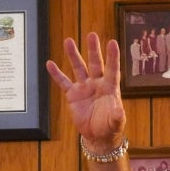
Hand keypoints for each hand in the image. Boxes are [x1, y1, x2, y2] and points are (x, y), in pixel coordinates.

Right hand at [45, 32, 126, 154]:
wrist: (97, 136)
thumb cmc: (110, 128)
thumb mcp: (115, 123)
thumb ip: (117, 117)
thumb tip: (119, 112)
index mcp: (110, 88)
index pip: (112, 70)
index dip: (112, 57)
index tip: (112, 42)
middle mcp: (97, 84)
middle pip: (95, 64)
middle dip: (93, 50)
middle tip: (92, 35)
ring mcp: (84, 88)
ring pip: (78, 68)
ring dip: (74, 55)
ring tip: (68, 41)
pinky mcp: (73, 95)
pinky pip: (63, 82)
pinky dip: (56, 74)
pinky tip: (50, 63)